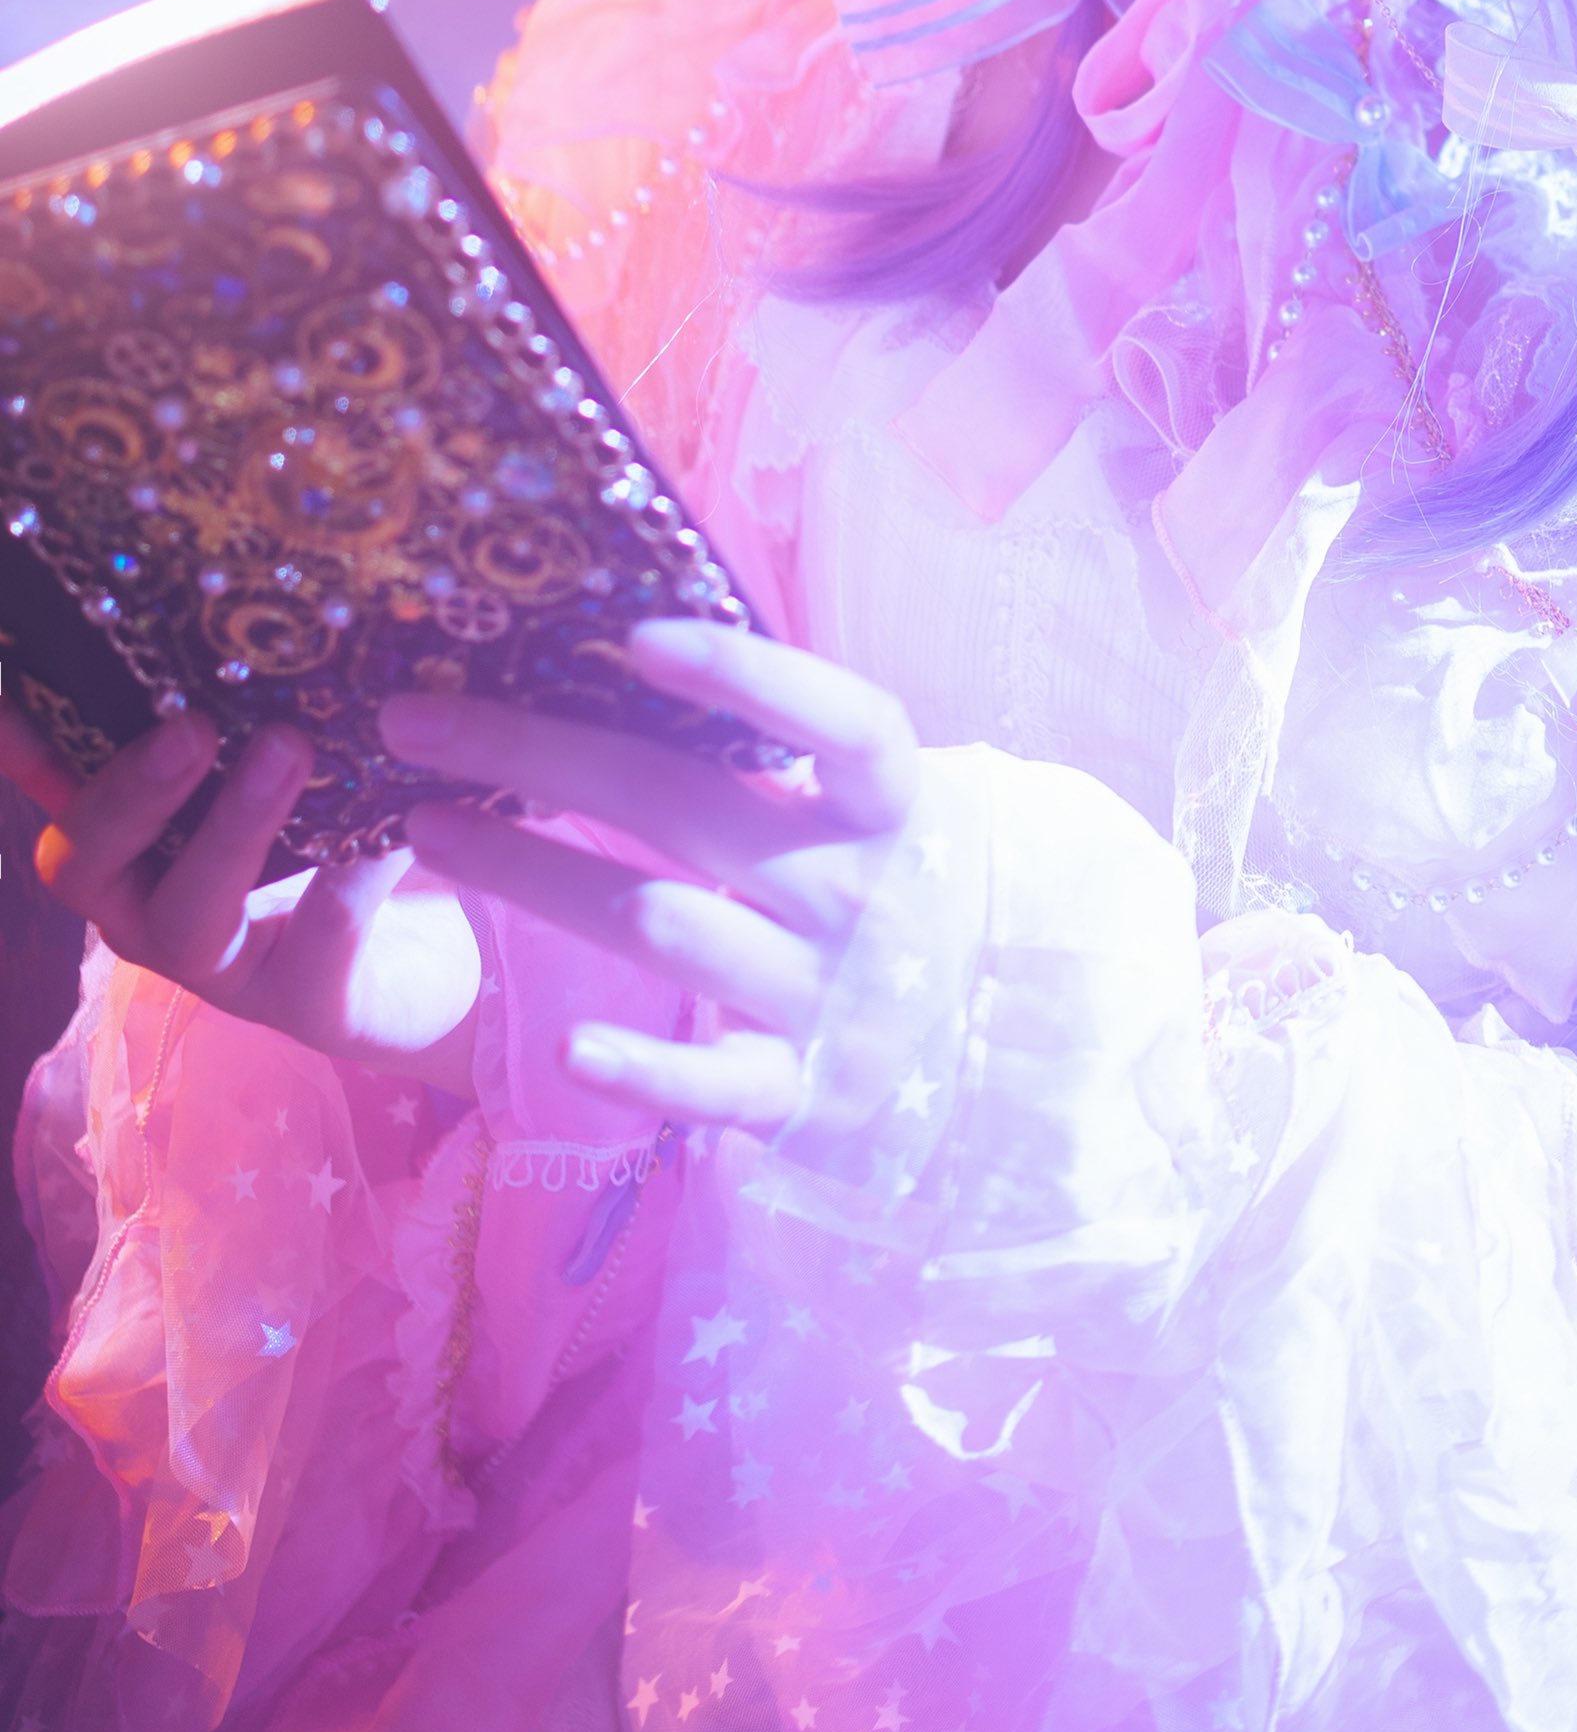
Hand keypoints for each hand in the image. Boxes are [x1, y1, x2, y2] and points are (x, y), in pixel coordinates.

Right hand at [0, 699, 483, 1087]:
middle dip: (130, 791)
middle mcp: (150, 911)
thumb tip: (226, 600)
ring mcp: (223, 969)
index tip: (6, 701)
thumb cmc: (328, 844)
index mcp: (132, 849)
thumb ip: (242, 708)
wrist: (424, 966)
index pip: (56, 792)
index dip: (21, 749)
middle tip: (192, 726)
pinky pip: (320, 942)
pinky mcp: (310, 1004)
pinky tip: (392, 827)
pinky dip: (352, 875)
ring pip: (190, 914)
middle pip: (88, 865)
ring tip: (288, 748)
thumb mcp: (276, 771)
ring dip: (233, 827)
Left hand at [384, 618, 921, 1132]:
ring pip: (661, 922)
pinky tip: (566, 1041)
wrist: (1005, 1046)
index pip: (836, 722)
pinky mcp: (801, 1094)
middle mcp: (860, 892)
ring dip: (532, 875)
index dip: (746, 677)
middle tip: (416, 721)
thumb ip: (793, 750)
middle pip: (687, 808)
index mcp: (893, 804)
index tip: (633, 637)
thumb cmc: (906, 885)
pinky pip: (711, 1084)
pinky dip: (641, 1066)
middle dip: (539, 754)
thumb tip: (638, 647)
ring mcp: (829, 996)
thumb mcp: (883, 806)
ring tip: (426, 828)